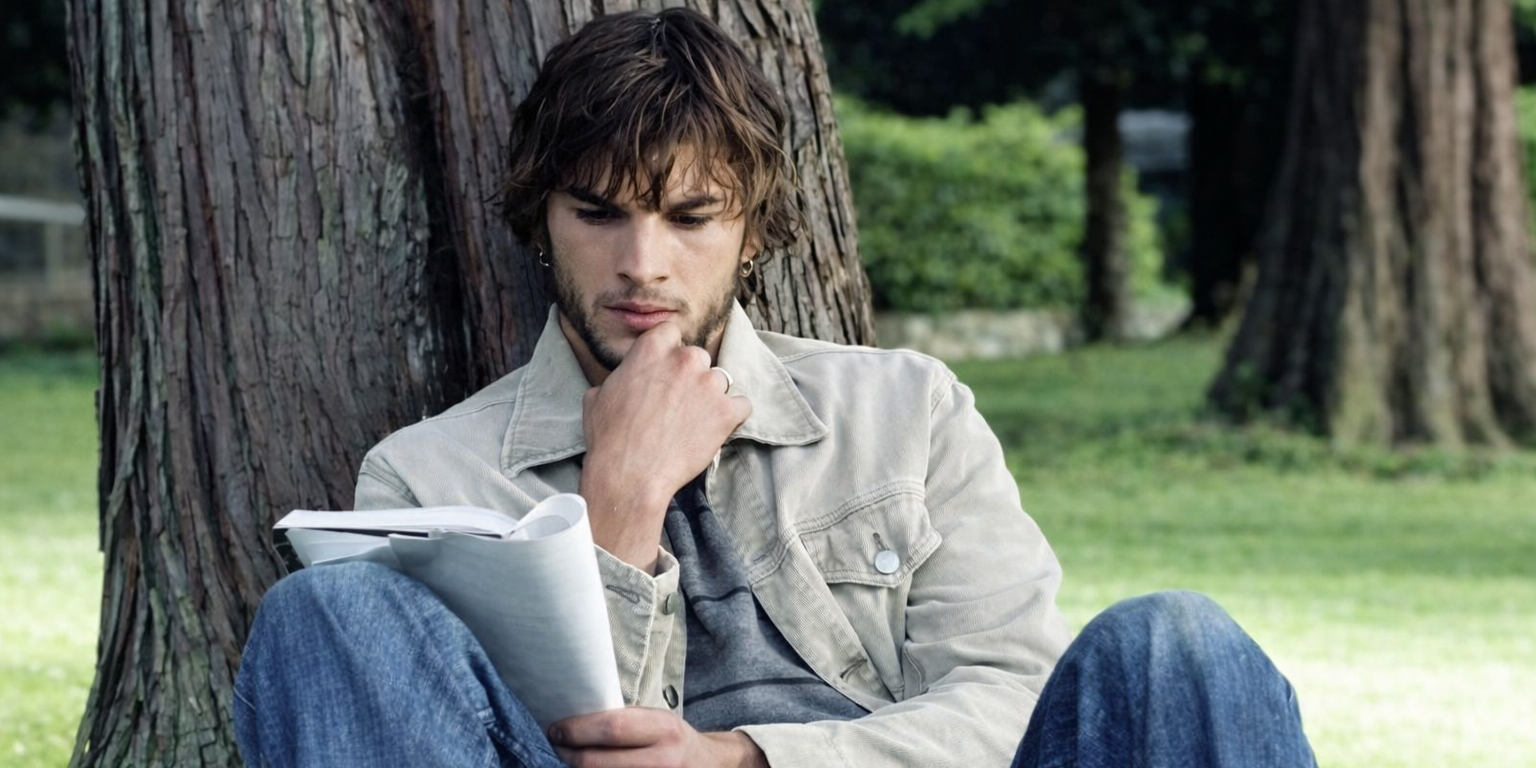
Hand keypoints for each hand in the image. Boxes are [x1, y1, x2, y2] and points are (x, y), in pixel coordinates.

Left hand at [548, 707, 767, 767]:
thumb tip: (575, 723)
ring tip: (568, 758)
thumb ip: (624, 723)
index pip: (611, 730)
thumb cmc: (673, 740)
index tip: (556, 729)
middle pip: (598, 762)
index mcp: (664, 730)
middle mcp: (663, 760)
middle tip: (555, 745)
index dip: (577, 730)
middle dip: (569, 754)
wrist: (709, 766)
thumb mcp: (657, 722)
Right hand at [579, 323, 750, 571]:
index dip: (669, 352)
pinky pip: (742, 405)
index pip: (672, 332)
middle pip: (697, 357)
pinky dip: (732, 416)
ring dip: (710, 396)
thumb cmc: (610, 438)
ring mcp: (709, 384)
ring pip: (720, 380)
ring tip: (694, 421)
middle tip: (678, 402)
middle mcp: (684, 359)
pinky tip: (716, 429)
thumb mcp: (597, 396)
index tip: (666, 370)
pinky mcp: (727, 411)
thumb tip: (624, 380)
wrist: (630, 474)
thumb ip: (620, 377)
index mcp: (652, 349)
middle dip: (690, 376)